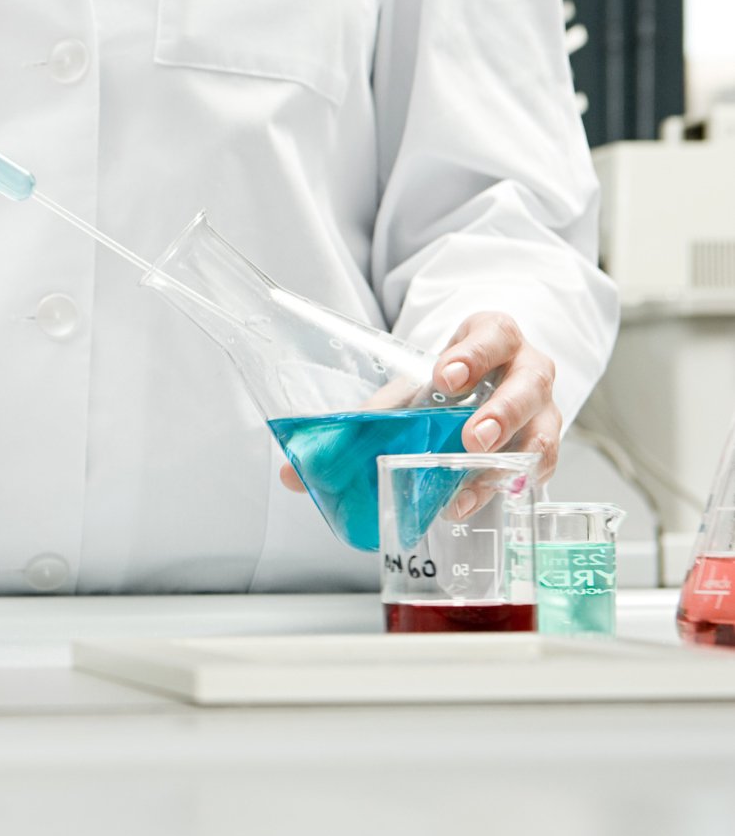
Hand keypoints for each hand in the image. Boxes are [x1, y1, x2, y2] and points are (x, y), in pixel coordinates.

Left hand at [277, 310, 561, 490]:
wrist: (479, 388)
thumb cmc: (443, 386)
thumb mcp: (405, 392)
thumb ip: (358, 423)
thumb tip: (291, 474)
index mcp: (492, 338)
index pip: (492, 334)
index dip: (473, 354)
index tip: (445, 376)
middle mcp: (527, 369)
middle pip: (528, 383)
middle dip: (502, 412)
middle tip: (472, 438)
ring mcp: (543, 409)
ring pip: (543, 429)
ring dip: (511, 457)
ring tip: (473, 482)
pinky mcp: (543, 447)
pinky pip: (540, 468)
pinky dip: (514, 485)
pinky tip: (484, 500)